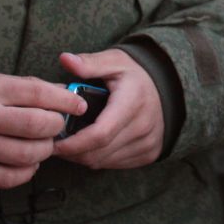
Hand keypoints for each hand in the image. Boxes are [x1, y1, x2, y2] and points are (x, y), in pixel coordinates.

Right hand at [0, 74, 82, 189]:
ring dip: (44, 151)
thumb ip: (30, 88)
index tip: (78, 106)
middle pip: (35, 125)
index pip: (37, 93)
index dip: (64, 100)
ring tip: (43, 145)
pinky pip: (9, 177)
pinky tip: (27, 163)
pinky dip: (27, 171)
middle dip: (56, 127)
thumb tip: (68, 96)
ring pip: (26, 154)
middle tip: (57, 127)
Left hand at [51, 49, 164, 170]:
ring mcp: (148, 143)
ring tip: (70, 143)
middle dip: (72, 152)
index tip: (54, 142)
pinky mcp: (149, 154)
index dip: (73, 144)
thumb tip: (64, 59)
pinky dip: (98, 159)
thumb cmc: (134, 74)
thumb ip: (89, 63)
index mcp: (132, 102)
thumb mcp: (114, 61)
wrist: (169, 87)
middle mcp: (143, 126)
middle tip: (55, 142)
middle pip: (98, 152)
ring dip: (82, 157)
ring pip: (103, 162)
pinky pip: (114, 165)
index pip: (100, 134)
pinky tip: (89, 146)